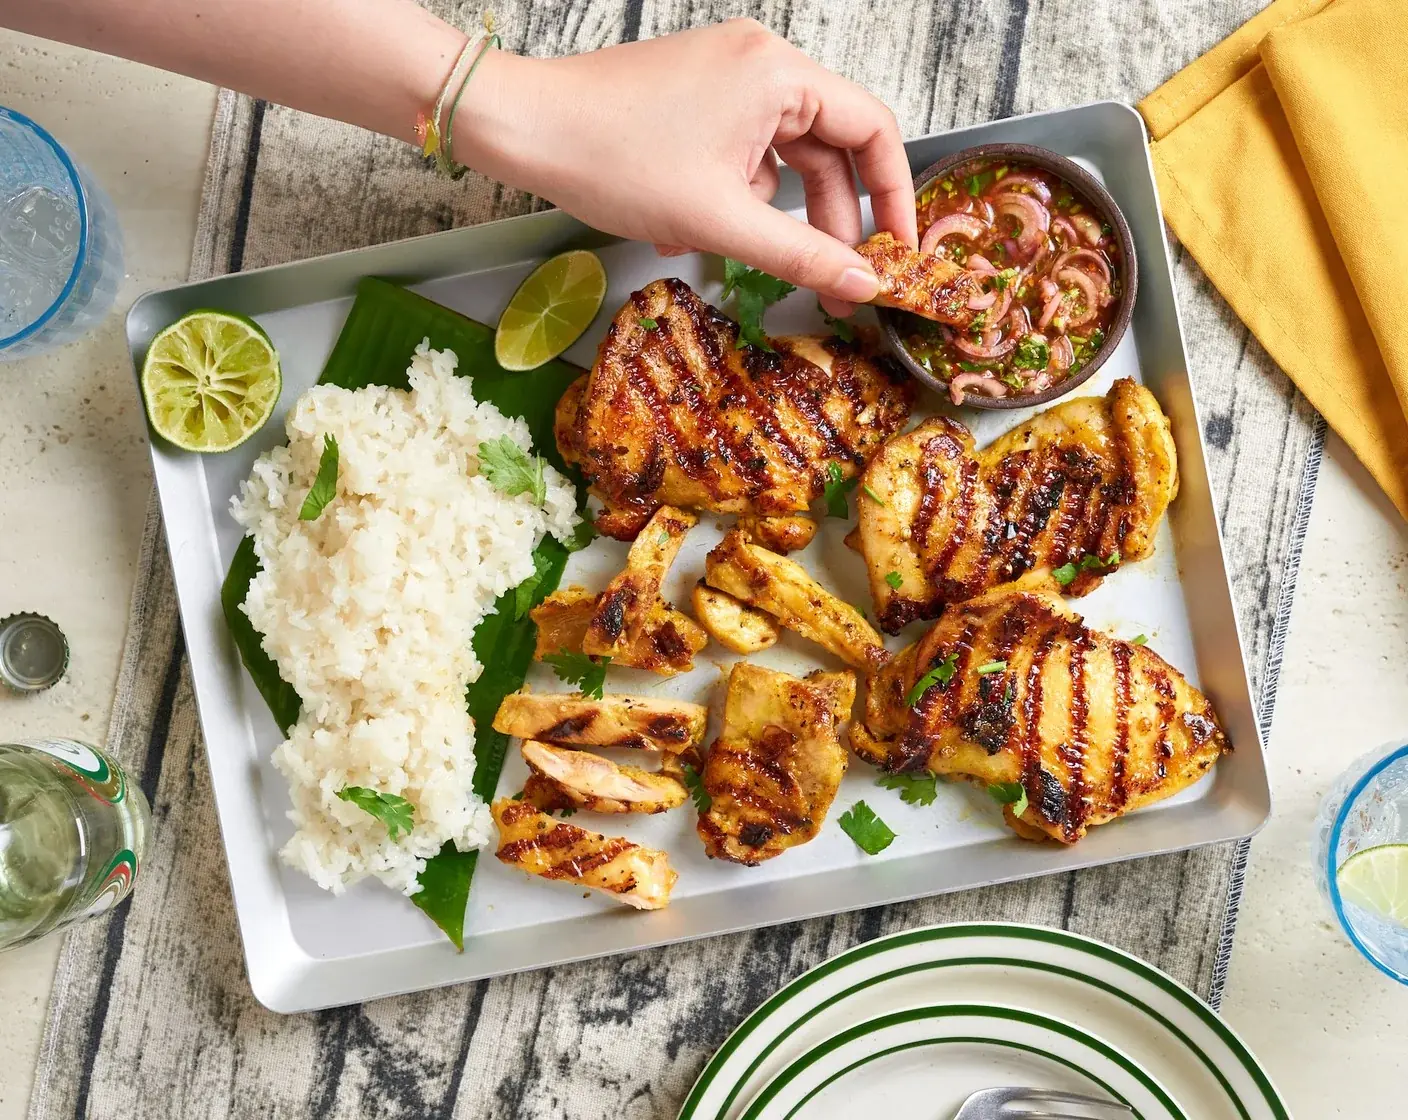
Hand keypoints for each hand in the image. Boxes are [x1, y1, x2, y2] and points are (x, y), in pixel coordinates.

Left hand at [461, 20, 916, 314]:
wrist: (521, 128)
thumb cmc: (609, 157)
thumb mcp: (718, 219)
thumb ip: (801, 256)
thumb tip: (862, 285)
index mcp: (778, 73)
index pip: (872, 130)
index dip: (893, 195)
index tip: (898, 250)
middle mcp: (759, 63)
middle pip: (828, 148)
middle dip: (827, 219)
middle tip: (834, 280)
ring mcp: (724, 76)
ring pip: (780, 158)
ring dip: (765, 213)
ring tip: (729, 248)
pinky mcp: (694, 97)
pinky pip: (740, 152)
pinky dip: (729, 196)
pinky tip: (688, 227)